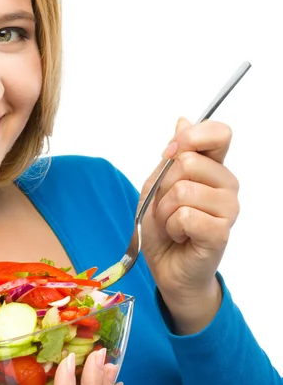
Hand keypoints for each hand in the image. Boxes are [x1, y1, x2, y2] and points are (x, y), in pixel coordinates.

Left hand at [140, 117, 239, 333]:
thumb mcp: (156, 185)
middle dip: (162, 186)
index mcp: (213, 168)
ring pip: (182, 190)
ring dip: (164, 210)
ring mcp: (228, 209)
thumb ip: (171, 156)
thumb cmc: (163, 225)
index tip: (168, 153)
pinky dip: (171, 227)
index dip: (190, 137)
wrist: (166, 265)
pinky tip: (180, 235)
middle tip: (166, 206)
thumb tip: (182, 119)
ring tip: (173, 223)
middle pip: (187, 162)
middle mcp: (226, 184)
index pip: (218, 133)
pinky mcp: (221, 232)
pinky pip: (185, 215)